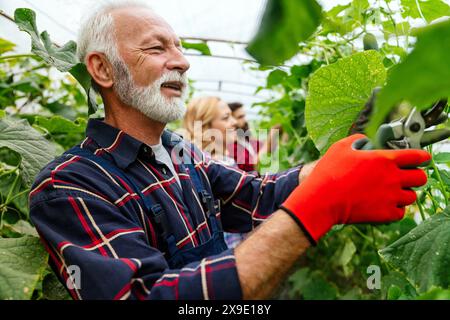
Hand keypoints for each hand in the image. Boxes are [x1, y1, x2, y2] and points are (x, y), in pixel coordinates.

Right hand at [280, 134, 430, 243]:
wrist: (322, 200)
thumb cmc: (329, 172)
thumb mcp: (340, 148)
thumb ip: (357, 140)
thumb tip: (365, 141)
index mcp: (385, 159)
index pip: (417, 156)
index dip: (422, 156)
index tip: (421, 158)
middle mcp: (392, 178)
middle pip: (421, 178)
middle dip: (415, 176)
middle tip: (405, 177)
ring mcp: (390, 197)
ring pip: (412, 196)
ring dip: (404, 193)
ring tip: (392, 192)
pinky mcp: (385, 214)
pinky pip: (401, 213)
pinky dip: (395, 209)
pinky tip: (385, 205)